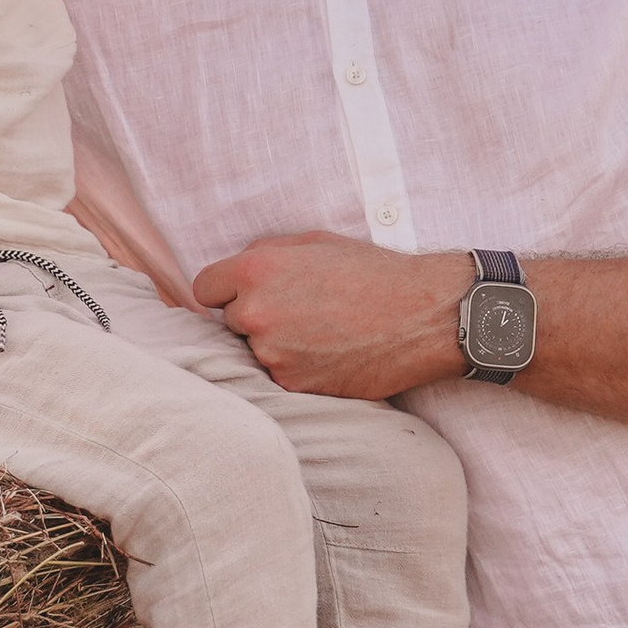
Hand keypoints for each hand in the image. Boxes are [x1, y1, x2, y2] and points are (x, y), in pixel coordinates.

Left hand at [193, 234, 470, 398]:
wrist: (422, 316)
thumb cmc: (372, 272)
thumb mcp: (314, 242)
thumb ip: (265, 253)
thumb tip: (234, 272)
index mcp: (255, 270)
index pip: (205, 288)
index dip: (226, 290)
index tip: (246, 294)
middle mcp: (256, 312)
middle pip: (229, 321)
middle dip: (255, 317)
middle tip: (300, 311)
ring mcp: (272, 354)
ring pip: (255, 351)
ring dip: (276, 344)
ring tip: (321, 332)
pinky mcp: (293, 385)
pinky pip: (279, 376)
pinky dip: (297, 368)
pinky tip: (330, 353)